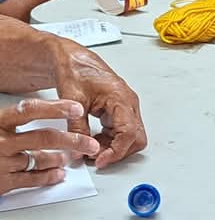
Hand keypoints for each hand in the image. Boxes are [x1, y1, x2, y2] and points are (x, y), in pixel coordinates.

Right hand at [0, 99, 100, 194]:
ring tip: (71, 157)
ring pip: (40, 159)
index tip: (76, 108)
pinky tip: (58, 174)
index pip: (28, 110)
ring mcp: (1, 163)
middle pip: (43, 137)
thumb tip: (41, 109)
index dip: (55, 108)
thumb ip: (11, 119)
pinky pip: (31, 179)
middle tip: (89, 143)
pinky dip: (48, 177)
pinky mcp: (2, 183)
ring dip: (60, 159)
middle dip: (72, 140)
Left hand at [49, 41, 146, 167]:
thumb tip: (80, 149)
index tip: (100, 160)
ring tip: (91, 149)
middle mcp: (128, 104)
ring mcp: (126, 108)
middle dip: (118, 151)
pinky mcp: (119, 111)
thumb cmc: (76, 70)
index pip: (129, 133)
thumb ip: (77, 128)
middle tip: (96, 158)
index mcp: (121, 99)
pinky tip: (93, 140)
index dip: (116, 151)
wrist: (73, 59)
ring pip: (130, 137)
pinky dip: (109, 141)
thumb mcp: (73, 101)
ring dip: (113, 147)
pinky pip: (121, 132)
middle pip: (136, 138)